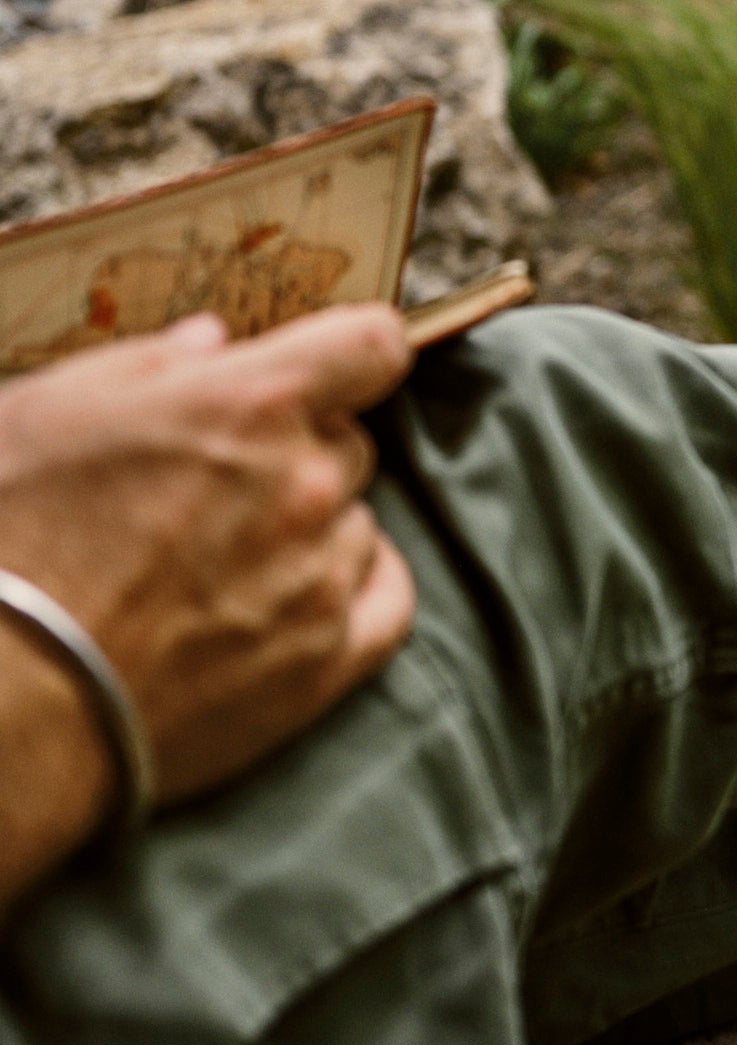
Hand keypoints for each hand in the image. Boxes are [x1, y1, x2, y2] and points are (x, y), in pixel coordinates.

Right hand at [0, 305, 414, 818]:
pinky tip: (307, 591)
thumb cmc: (6, 544)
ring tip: (223, 561)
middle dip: (297, 452)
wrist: (2, 701)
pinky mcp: (327, 658)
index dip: (355, 351)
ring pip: (358, 522)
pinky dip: (357, 586)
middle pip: (350, 444)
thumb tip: (212, 343)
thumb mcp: (43, 414)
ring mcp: (322, 573)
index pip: (371, 345)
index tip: (333, 369)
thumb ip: (144, 365)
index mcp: (249, 405)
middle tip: (219, 488)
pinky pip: (389, 598)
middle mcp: (305, 483)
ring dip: (314, 529)